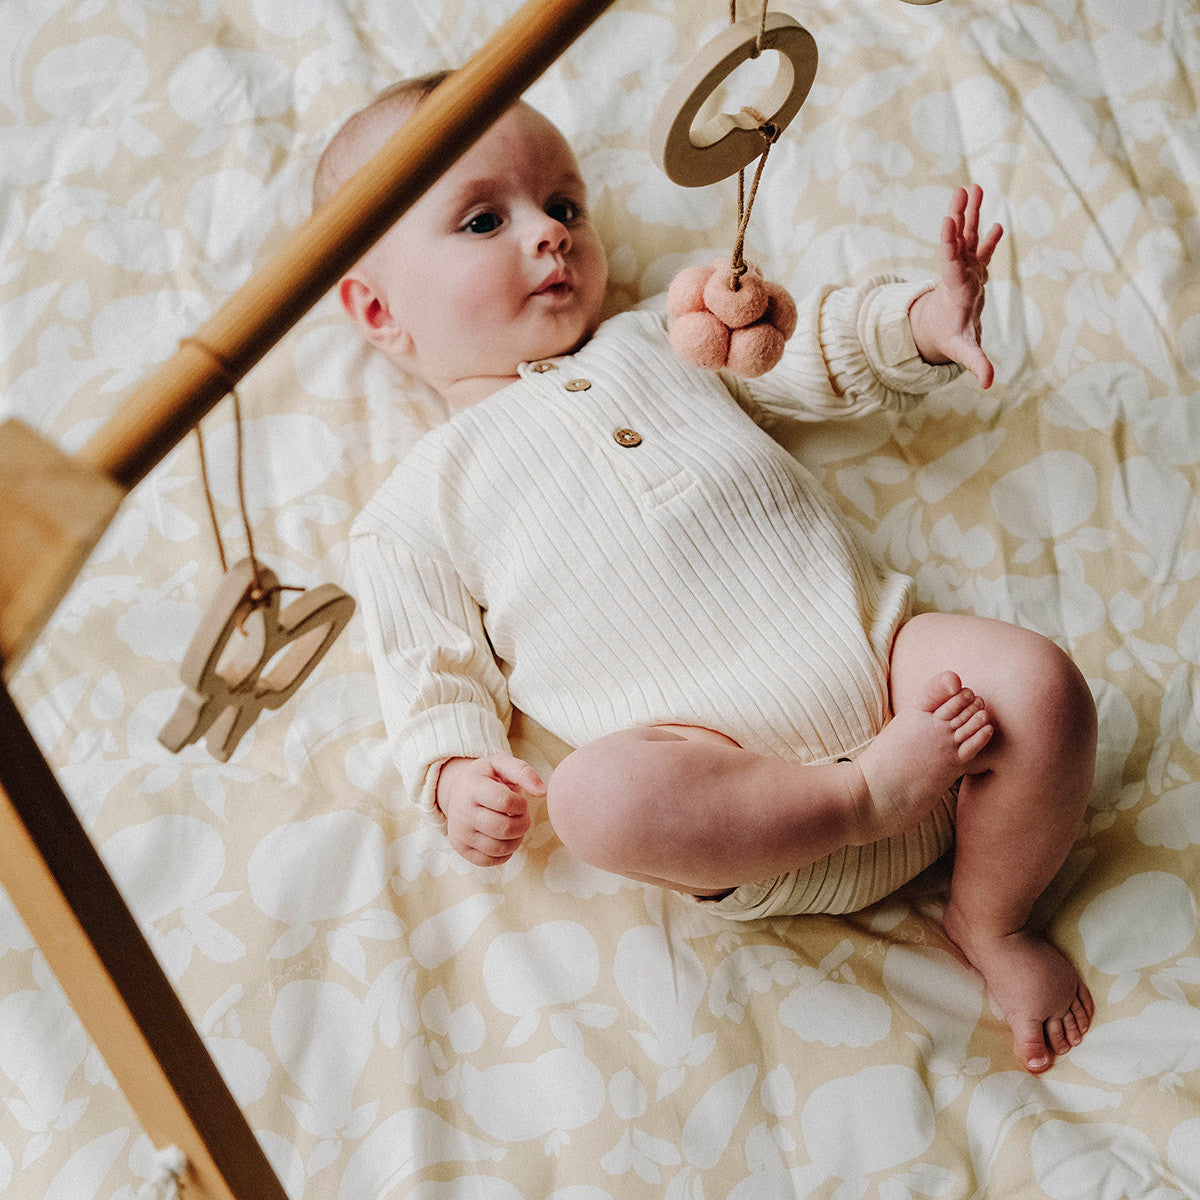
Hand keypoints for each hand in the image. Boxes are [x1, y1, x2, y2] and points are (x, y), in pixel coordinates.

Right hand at [435, 754, 543, 866]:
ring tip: (513, 826)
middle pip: (504, 828)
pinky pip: (490, 861)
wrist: (458, 789)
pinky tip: (504, 838)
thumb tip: (543, 792)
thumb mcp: (502, 765)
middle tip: (521, 816)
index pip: (505, 802)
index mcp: (473, 787)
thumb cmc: (487, 777)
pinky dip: (505, 853)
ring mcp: (460, 832)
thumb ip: (525, 773)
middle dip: (522, 824)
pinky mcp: (461, 849)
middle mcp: (462, 812)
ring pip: (499, 848)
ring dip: (516, 839)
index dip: (520, 804)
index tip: (519, 801)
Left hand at [908, 184, 1003, 388]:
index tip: (946, 221)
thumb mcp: (961, 350)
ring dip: (971, 214)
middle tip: (961, 193)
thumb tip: (989, 384)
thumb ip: (975, 363)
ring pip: (968, 237)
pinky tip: (998, 223)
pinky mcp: (975, 269)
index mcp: (955, 289)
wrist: (940, 330)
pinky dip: (990, 237)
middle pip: (958, 242)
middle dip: (960, 218)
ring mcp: (966, 269)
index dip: (948, 243)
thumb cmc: (949, 338)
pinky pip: (982, 249)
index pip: (950, 262)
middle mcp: (959, 274)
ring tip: (971, 188)